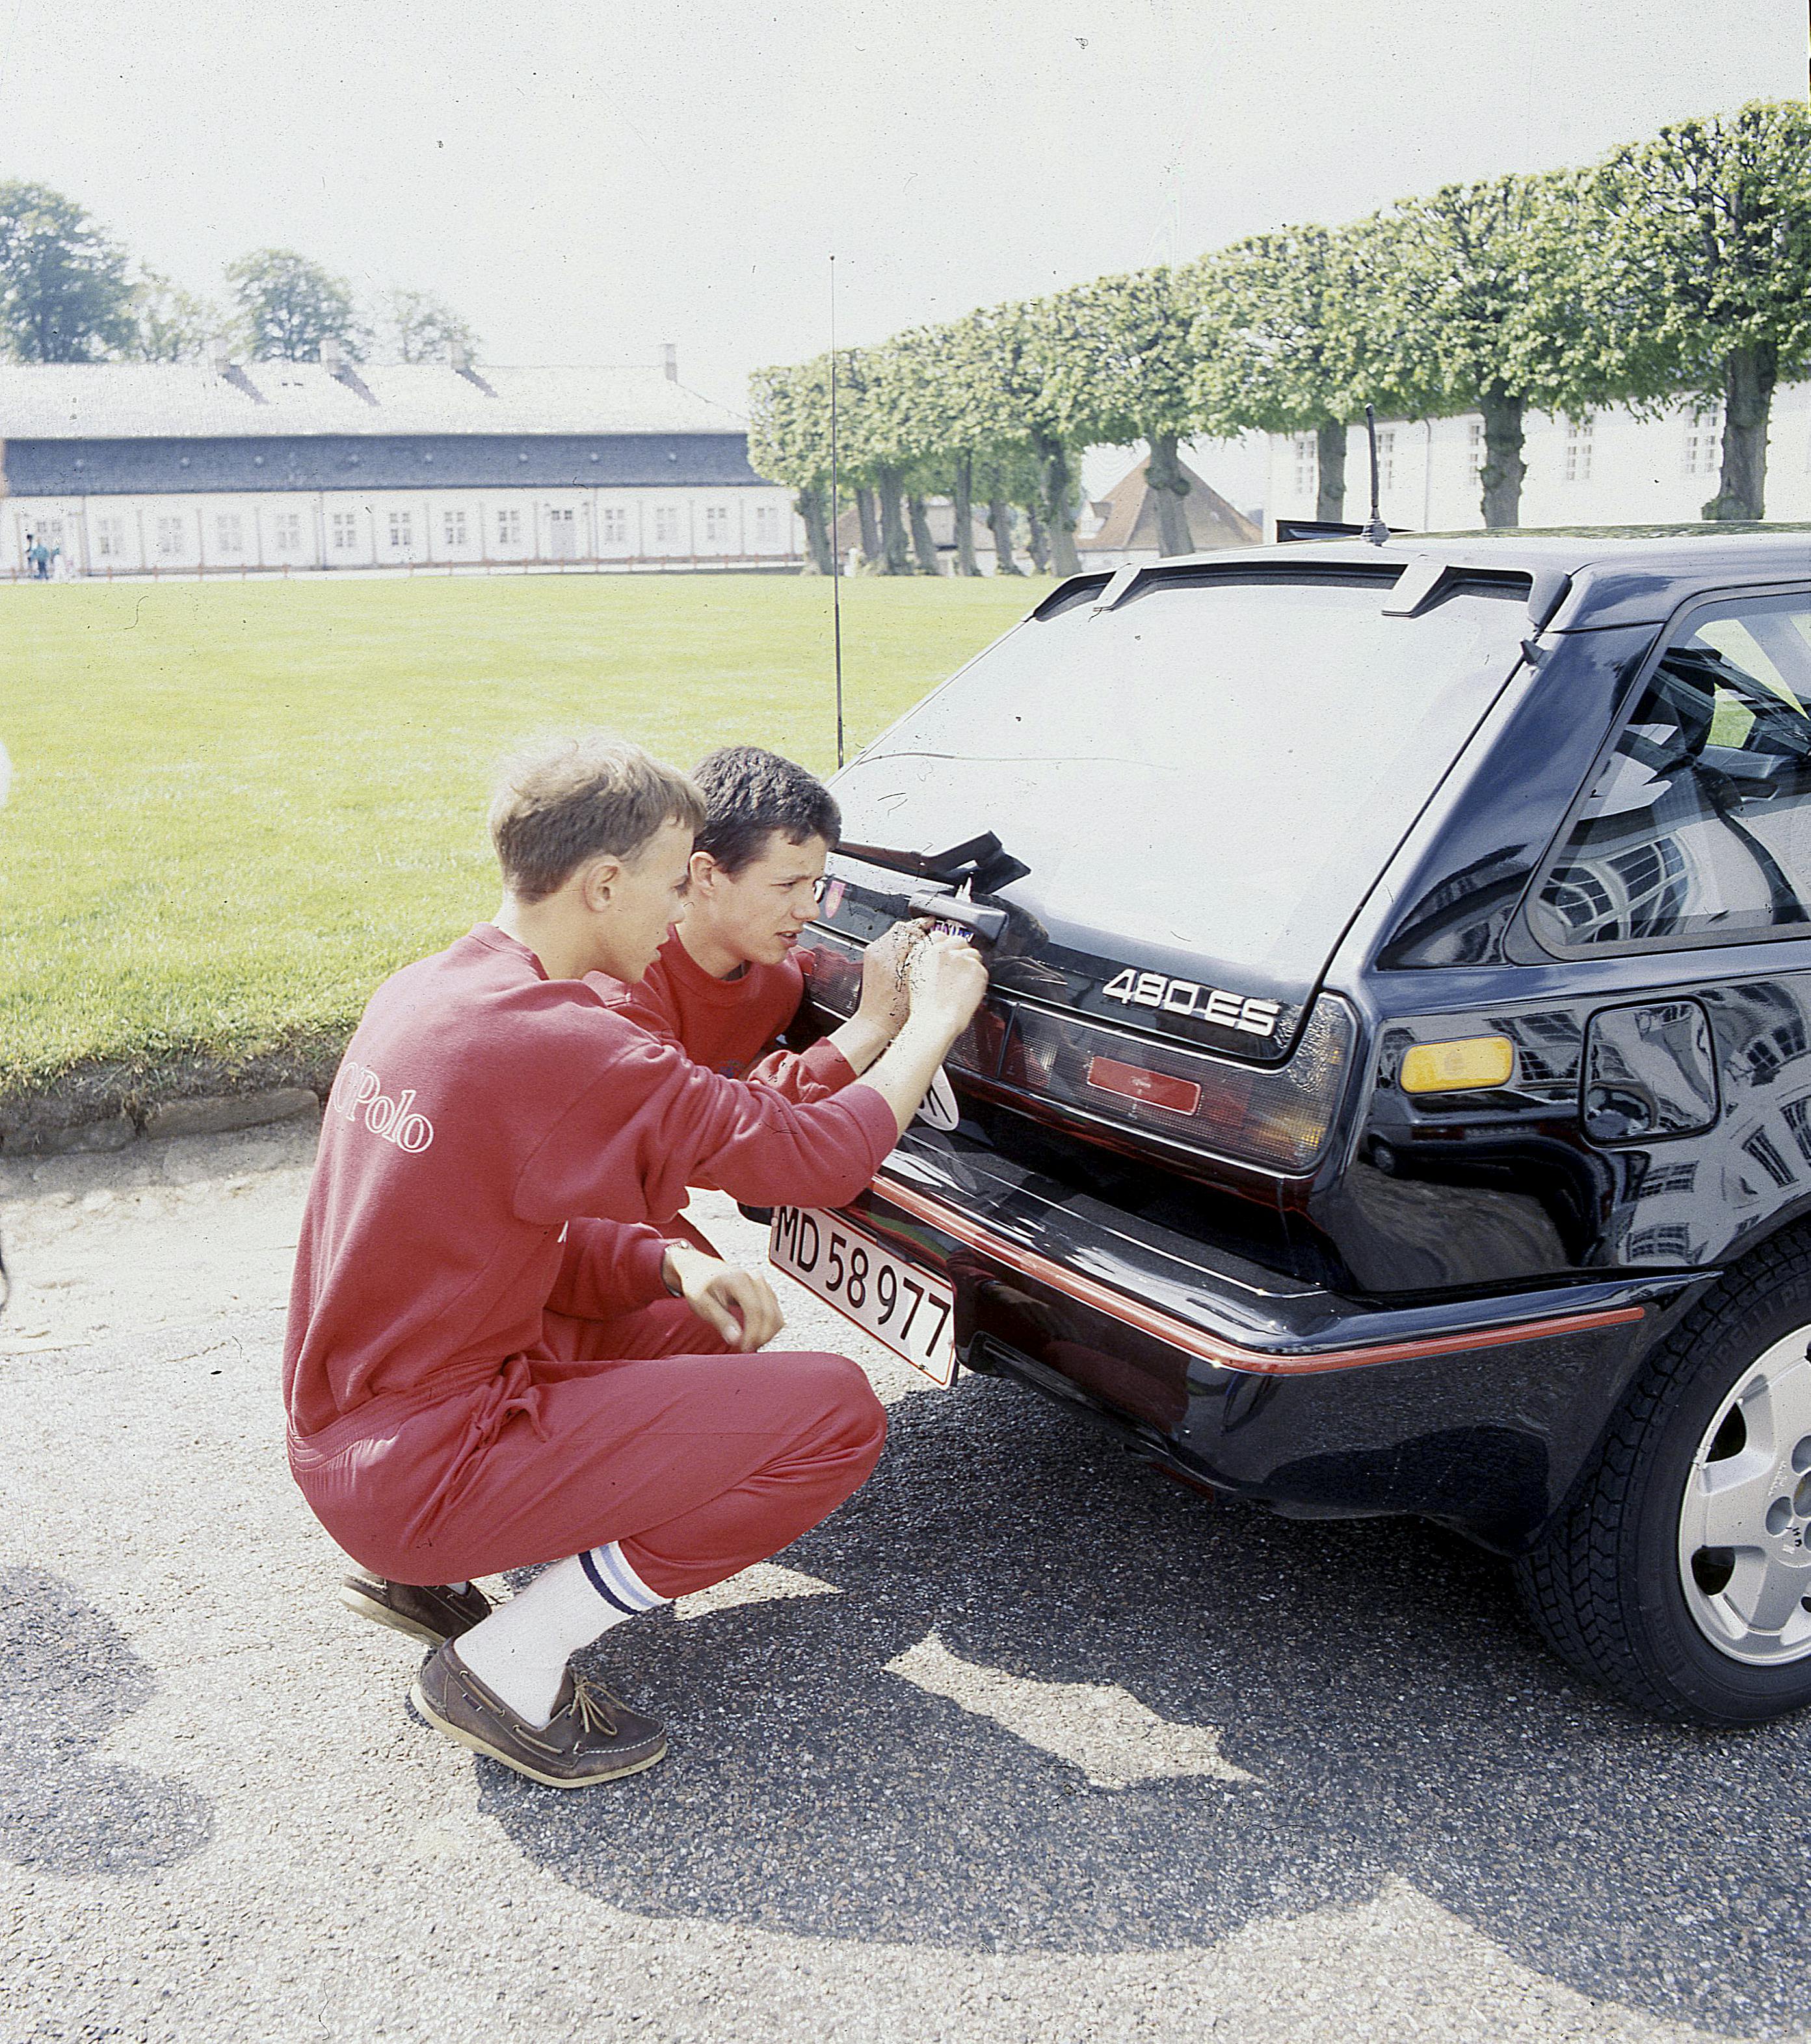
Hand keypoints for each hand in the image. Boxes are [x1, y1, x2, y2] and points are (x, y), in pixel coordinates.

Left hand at [662, 1245, 783, 1352]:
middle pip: (770, 1314)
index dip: (753, 1332)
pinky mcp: (766, 1292)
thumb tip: (735, 1339)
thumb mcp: (701, 1303)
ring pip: (777, 1315)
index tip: (744, 1346)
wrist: (702, 1270)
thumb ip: (720, 1320)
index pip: (755, 1310)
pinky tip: (755, 1335)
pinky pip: (775, 1314)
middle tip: (746, 1348)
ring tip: (750, 1343)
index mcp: (738, 1280)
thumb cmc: (699, 1285)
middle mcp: (754, 1279)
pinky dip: (768, 1328)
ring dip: (767, 1334)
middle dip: (761, 1336)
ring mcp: (762, 1285)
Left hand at [854, 918, 926, 1034]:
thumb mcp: (915, 980)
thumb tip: (933, 942)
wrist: (876, 1022)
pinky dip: (902, 947)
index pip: (908, 928)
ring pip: (895, 936)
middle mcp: (878, 950)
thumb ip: (923, 957)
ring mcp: (873, 955)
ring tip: (923, 947)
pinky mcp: (873, 962)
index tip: (935, 926)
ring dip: (910, 938)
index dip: (924, 926)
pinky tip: (912, 958)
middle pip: (901, 929)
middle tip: (932, 936)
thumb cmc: (893, 1009)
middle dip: (917, 931)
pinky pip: (890, 946)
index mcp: (888, 952)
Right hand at [905, 931, 987, 1036]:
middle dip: (961, 952)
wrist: (935, 1020)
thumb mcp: (916, 975)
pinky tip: (968, 990)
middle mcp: (946, 951)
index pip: (941, 935)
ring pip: (973, 954)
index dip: (946, 945)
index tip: (949, 953)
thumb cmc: (924, 1006)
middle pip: (959, 940)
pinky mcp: (977, 970)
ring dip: (971, 964)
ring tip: (963, 982)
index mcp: (928, 950)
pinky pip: (982, 969)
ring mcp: (963, 959)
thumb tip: (938, 955)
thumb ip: (927, 960)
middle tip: (959, 969)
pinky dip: (978, 979)